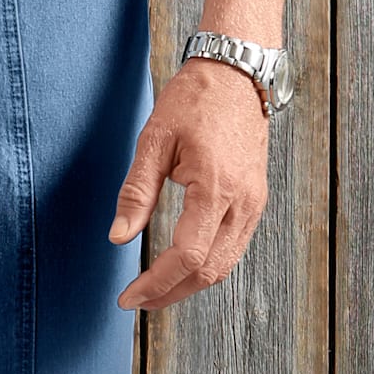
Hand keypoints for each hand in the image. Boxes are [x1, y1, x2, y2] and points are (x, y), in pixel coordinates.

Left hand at [109, 57, 269, 309]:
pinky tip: (180, 268)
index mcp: (216, 188)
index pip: (187, 257)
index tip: (128, 297)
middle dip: (170, 293)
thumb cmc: (195, 99)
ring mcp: (254, 203)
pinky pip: (232, 248)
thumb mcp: (154, 141)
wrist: (238, 71)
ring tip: (154, 291)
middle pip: (208, 271)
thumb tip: (118, 238)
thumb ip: (136, 193)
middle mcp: (243, 202)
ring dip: (188, 285)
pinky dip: (206, 267)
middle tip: (136, 301)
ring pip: (224, 265)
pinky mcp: (255, 201)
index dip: (156, 284)